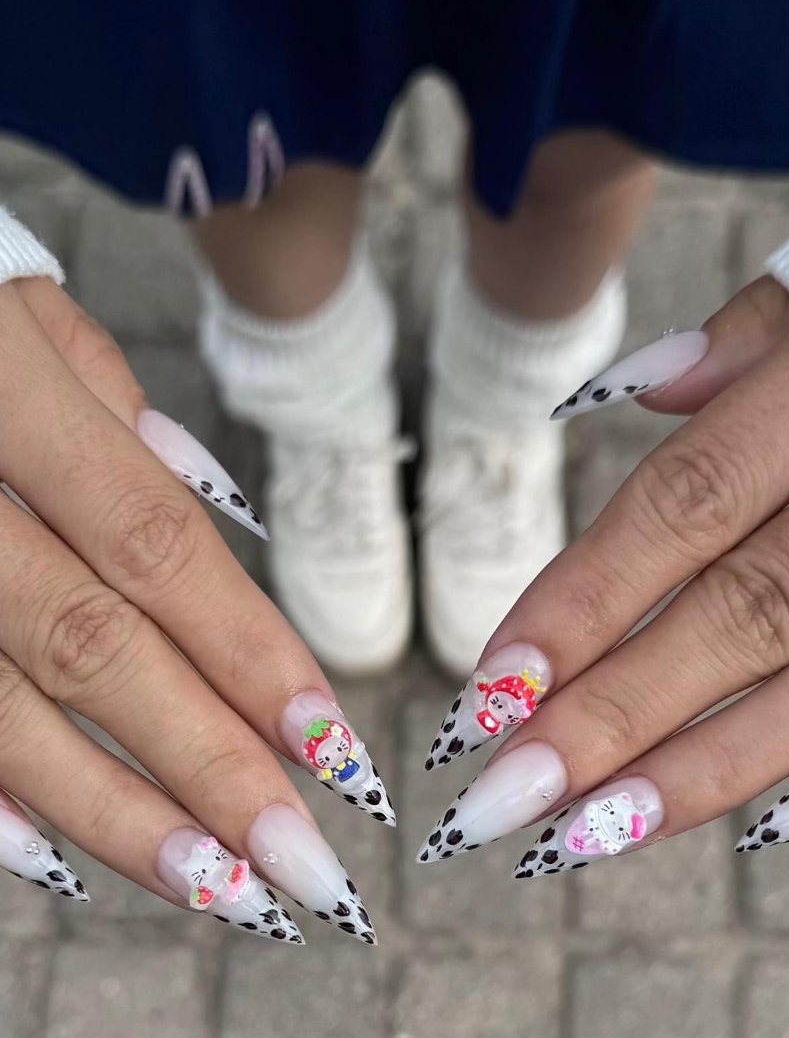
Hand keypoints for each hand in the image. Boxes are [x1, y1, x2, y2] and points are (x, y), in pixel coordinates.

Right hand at [0, 276, 391, 944]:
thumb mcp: (32, 316)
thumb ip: (116, 413)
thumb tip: (217, 516)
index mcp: (15, 403)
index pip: (158, 549)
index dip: (248, 654)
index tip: (336, 750)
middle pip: (95, 649)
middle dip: (208, 768)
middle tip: (307, 870)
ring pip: (6, 705)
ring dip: (116, 812)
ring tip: (220, 891)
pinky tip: (61, 859)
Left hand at [417, 272, 788, 871]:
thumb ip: (750, 336)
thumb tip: (636, 389)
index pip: (681, 507)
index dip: (582, 601)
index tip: (488, 689)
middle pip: (735, 618)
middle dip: (611, 717)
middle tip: (498, 799)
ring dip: (692, 774)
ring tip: (579, 839)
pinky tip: (733, 823)